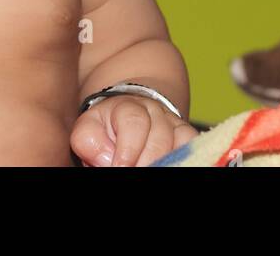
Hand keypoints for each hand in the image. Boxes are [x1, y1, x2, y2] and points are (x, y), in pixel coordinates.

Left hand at [71, 95, 198, 166]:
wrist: (129, 115)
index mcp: (127, 106)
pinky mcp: (186, 134)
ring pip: (179, 142)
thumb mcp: (87, 131)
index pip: (134, 122)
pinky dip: (184, 157)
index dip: (128, 149)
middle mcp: (154, 110)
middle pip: (159, 137)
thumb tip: (107, 160)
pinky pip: (192, 145)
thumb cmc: (105, 128)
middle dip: (145, 162)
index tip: (120, 167)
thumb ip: (89, 142)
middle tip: (133, 172)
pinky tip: (170, 165)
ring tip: (151, 169)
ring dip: (164, 162)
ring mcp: (173, 122)